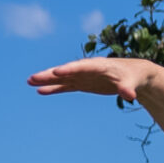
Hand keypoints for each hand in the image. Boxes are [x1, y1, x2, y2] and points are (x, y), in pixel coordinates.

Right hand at [28, 56, 156, 102]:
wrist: (134, 75)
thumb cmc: (133, 76)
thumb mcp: (131, 82)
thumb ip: (127, 88)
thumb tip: (130, 96)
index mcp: (97, 65)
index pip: (80, 67)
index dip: (69, 69)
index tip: (57, 72)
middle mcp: (86, 69)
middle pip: (65, 71)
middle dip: (50, 74)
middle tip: (33, 77)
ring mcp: (83, 76)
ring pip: (62, 78)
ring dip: (47, 80)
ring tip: (30, 81)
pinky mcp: (83, 84)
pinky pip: (66, 86)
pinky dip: (54, 88)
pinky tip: (41, 91)